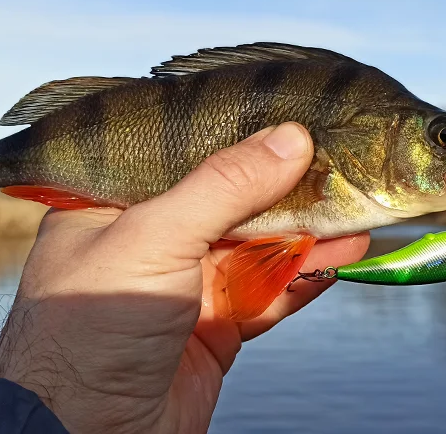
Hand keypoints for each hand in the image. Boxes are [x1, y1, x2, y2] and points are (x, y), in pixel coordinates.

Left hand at [0, 122, 370, 433]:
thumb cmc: (88, 327)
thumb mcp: (153, 237)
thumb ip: (223, 187)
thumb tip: (290, 139)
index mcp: (114, 203)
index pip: (185, 154)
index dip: (240, 137)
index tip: (294, 117)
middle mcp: (150, 240)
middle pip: (231, 201)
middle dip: (286, 187)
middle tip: (338, 164)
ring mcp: (184, 286)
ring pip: (258, 248)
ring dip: (309, 233)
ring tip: (358, 210)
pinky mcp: (214, 327)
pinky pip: (269, 293)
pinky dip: (306, 276)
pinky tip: (341, 255)